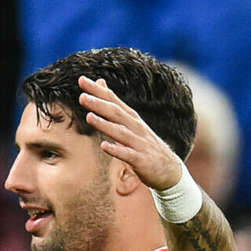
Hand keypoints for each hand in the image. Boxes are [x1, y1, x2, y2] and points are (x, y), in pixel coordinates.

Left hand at [78, 76, 183, 190]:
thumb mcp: (131, 122)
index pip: (113, 100)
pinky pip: (127, 155)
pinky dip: (116, 150)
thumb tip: (100, 83)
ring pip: (120, 132)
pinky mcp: (141, 160)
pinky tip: (104, 146)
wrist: (169, 170)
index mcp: (131, 118)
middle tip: (82, 96)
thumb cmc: (145, 145)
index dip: (98, 90)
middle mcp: (136, 127)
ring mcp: (139, 144)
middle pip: (116, 113)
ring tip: (89, 117)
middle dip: (99, 104)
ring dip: (105, 124)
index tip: (81, 80)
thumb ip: (114, 104)